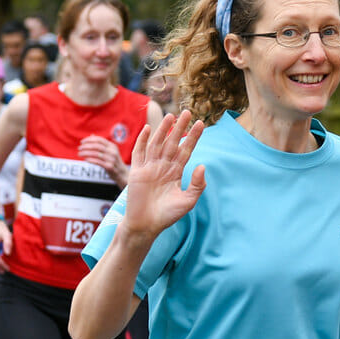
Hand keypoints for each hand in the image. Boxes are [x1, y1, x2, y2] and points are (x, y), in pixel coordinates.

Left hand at [80, 135, 128, 185]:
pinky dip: (90, 160)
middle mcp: (112, 151)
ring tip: (79, 154)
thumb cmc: (113, 161)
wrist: (122, 174)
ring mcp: (112, 159)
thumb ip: (101, 144)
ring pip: (96, 154)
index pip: (99, 140)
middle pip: (97, 146)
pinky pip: (98, 162)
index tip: (82, 142)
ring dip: (86, 153)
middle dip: (86, 146)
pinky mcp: (110, 167)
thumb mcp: (109, 151)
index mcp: (112, 146)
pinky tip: (85, 159)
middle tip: (79, 148)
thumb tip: (91, 135)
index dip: (89, 139)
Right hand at [117, 110, 204, 240]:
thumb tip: (202, 165)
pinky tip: (147, 129)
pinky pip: (139, 153)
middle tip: (187, 112)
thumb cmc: (167, 215)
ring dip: (163, 130)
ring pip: (157, 144)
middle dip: (180, 128)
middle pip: (172, 142)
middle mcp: (163, 166)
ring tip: (171, 116)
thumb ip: (196, 185)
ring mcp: (149, 168)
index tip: (201, 124)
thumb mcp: (187, 201)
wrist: (146, 226)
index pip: (186, 150)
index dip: (193, 137)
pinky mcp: (137, 172)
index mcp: (176, 172)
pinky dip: (142, 141)